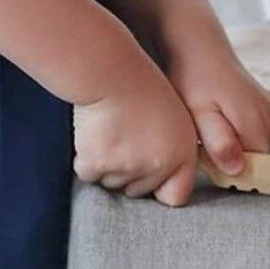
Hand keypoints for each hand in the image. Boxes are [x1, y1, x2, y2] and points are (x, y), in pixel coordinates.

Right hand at [73, 54, 202, 206]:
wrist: (113, 72)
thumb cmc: (143, 90)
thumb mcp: (176, 119)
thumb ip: (175, 153)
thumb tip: (165, 187)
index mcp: (181, 154)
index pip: (176, 196)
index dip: (163, 187)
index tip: (153, 175)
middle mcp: (157, 165)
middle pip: (138, 191)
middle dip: (131, 173)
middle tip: (127, 138)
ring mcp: (126, 167)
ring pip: (112, 183)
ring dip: (109, 165)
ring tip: (112, 131)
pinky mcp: (97, 164)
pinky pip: (89, 174)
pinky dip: (88, 159)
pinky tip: (95, 134)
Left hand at [169, 41, 269, 179]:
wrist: (200, 49)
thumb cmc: (194, 81)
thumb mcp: (199, 114)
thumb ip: (219, 142)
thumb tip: (238, 169)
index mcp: (257, 123)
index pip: (257, 170)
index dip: (233, 173)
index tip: (209, 162)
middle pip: (258, 161)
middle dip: (233, 161)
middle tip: (205, 144)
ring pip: (257, 149)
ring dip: (235, 149)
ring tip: (211, 130)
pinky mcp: (267, 108)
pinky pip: (256, 136)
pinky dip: (239, 137)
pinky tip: (219, 123)